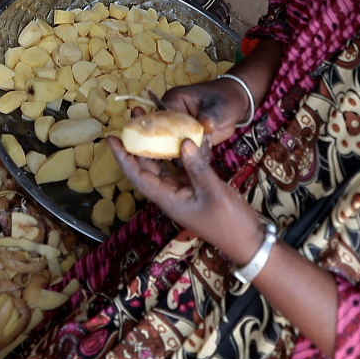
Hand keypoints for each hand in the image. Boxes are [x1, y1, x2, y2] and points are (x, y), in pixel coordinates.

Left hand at [110, 136, 264, 262]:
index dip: (124, 157)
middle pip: (147, 166)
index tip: (112, 138)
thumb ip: (197, 167)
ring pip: (164, 164)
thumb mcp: (212, 192)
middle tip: (135, 118)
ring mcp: (183, 191)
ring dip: (157, 144)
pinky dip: (179, 151)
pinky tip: (180, 134)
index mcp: (168, 199)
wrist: (247, 240)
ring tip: (151, 121)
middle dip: (138, 143)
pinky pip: (181, 166)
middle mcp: (171, 194)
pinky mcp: (195, 187)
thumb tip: (183, 141)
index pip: (138, 176)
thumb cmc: (228, 221)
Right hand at [161, 77, 251, 147]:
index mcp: (174, 101)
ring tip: (205, 148)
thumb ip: (210, 116)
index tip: (176, 142)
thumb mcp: (218, 105)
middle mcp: (172, 116)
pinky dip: (197, 156)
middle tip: (192, 151)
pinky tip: (207, 153)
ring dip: (189, 153)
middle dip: (177, 147)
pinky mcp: (189, 141)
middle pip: (164, 136)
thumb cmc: (225, 99)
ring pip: (176, 147)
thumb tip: (206, 125)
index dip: (163, 131)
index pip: (160, 117)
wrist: (236, 106)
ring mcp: (180, 130)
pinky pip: (188, 153)